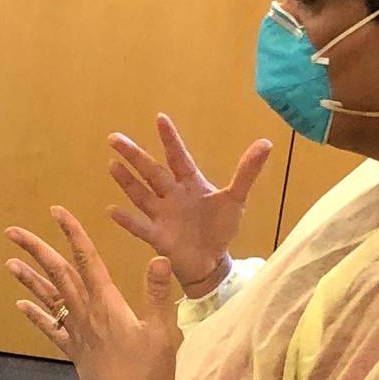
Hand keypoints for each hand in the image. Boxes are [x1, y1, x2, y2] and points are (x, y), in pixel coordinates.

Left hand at [5, 207, 182, 379]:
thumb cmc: (150, 373)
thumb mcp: (163, 330)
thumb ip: (158, 293)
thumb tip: (159, 257)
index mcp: (107, 304)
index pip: (86, 259)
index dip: (72, 233)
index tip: (57, 212)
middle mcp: (86, 314)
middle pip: (58, 274)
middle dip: (36, 249)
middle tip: (13, 231)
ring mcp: (76, 334)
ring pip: (49, 299)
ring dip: (28, 278)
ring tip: (9, 262)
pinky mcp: (74, 352)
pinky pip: (50, 329)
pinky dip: (35, 315)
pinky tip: (21, 305)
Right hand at [107, 114, 271, 295]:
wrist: (212, 261)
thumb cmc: (220, 227)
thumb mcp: (236, 198)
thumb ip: (247, 172)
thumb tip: (266, 142)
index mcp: (189, 182)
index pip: (177, 157)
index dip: (170, 139)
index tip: (160, 118)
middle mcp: (171, 195)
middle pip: (151, 172)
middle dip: (134, 155)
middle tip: (114, 138)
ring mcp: (162, 215)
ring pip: (141, 194)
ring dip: (127, 181)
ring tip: (112, 165)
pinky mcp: (157, 236)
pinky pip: (140, 226)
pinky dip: (126, 220)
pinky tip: (111, 210)